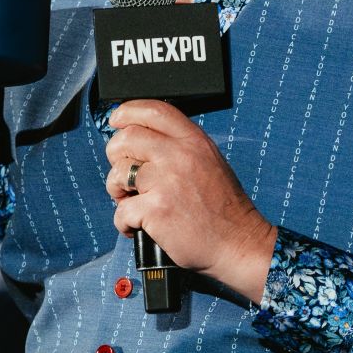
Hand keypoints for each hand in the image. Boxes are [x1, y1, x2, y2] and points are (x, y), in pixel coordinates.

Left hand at [104, 100, 275, 302]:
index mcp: (193, 141)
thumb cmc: (224, 208)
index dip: (127, 111)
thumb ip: (180, 146)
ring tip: (130, 201)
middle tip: (123, 173)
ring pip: (118, 173)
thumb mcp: (209, 161)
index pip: (153, 110)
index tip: (116, 120)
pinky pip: (121, 211)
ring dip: (116, 190)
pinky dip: (124, 223)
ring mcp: (166, 181)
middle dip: (115, 155)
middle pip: (127, 137)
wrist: (238, 242)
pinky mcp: (156, 209)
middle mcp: (180, 155)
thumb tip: (142, 140)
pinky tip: (138, 227)